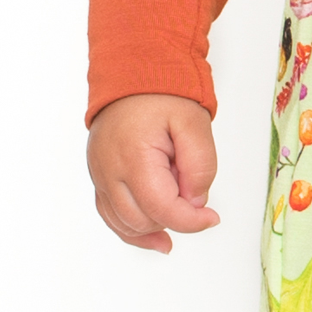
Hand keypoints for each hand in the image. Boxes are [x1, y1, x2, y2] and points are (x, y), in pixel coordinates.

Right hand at [88, 93, 219, 253]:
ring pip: (125, 224)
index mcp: (133, 157)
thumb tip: (196, 202)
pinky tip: (158, 238)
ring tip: (182, 217)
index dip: (191, 221)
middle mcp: (109, 171)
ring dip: (155, 228)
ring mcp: (100, 176)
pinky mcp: (99, 178)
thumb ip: (200, 166)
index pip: (161, 209)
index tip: (212, 218)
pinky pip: (111, 216)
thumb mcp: (194, 124)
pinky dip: (134, 230)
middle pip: (142, 221)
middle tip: (193, 193)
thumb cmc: (161, 94)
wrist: (133, 74)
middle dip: (174, 218)